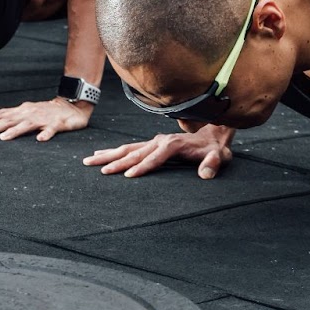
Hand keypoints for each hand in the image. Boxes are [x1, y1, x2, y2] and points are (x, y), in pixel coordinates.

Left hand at [0, 98, 92, 141]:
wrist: (72, 106)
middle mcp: (29, 114)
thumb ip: (8, 115)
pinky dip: (46, 134)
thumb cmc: (46, 111)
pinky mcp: (57, 124)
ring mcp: (43, 119)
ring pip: (26, 125)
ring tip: (4, 138)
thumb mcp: (25, 112)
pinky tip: (40, 140)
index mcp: (21, 112)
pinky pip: (51, 130)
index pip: (0, 116)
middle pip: (8, 120)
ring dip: (15, 131)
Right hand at [82, 126, 233, 178]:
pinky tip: (101, 154)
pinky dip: (114, 151)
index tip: (128, 176)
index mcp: (174, 144)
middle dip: (116, 161)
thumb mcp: (220, 156)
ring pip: (127, 148)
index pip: (155, 157)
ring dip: (108, 154)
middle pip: (135, 152)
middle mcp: (160, 141)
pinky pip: (130, 147)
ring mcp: (154, 141)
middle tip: (98, 169)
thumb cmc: (216, 149)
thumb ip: (213, 164)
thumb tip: (206, 174)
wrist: (214, 133)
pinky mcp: (151, 143)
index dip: (143, 166)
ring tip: (89, 160)